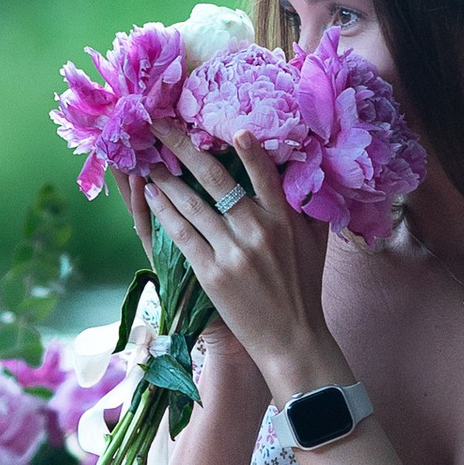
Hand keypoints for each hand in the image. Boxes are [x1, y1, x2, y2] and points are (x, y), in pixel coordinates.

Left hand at [143, 132, 335, 401]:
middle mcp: (258, 231)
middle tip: (161, 125)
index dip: (247, 148)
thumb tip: (304, 168)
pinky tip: (151, 195)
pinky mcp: (211, 274)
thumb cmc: (303, 288)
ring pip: (193, 204)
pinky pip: (182, 234)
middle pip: (217, 179)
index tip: (228, 127)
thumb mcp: (315, 242)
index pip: (263, 173)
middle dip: (185, 148)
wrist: (291, 339)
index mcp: (285, 220)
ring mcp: (232, 252)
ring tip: (148, 159)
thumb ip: (306, 206)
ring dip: (166, 178)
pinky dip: (164, 212)